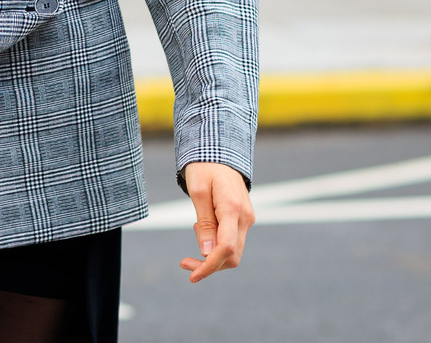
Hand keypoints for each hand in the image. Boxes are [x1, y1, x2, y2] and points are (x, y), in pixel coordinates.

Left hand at [180, 161, 254, 282]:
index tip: (192, 276)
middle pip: (231, 255)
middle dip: (208, 265)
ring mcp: (247, 219)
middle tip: (184, 263)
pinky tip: (203, 228)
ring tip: (195, 234)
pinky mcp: (244, 219)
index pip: (226, 248)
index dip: (209, 266)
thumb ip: (205, 223)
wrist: (219, 153)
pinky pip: (232, 240)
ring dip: (212, 255)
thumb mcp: (197, 192)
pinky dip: (216, 244)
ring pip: (233, 251)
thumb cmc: (204, 168)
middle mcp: (245, 217)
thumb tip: (208, 253)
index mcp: (232, 209)